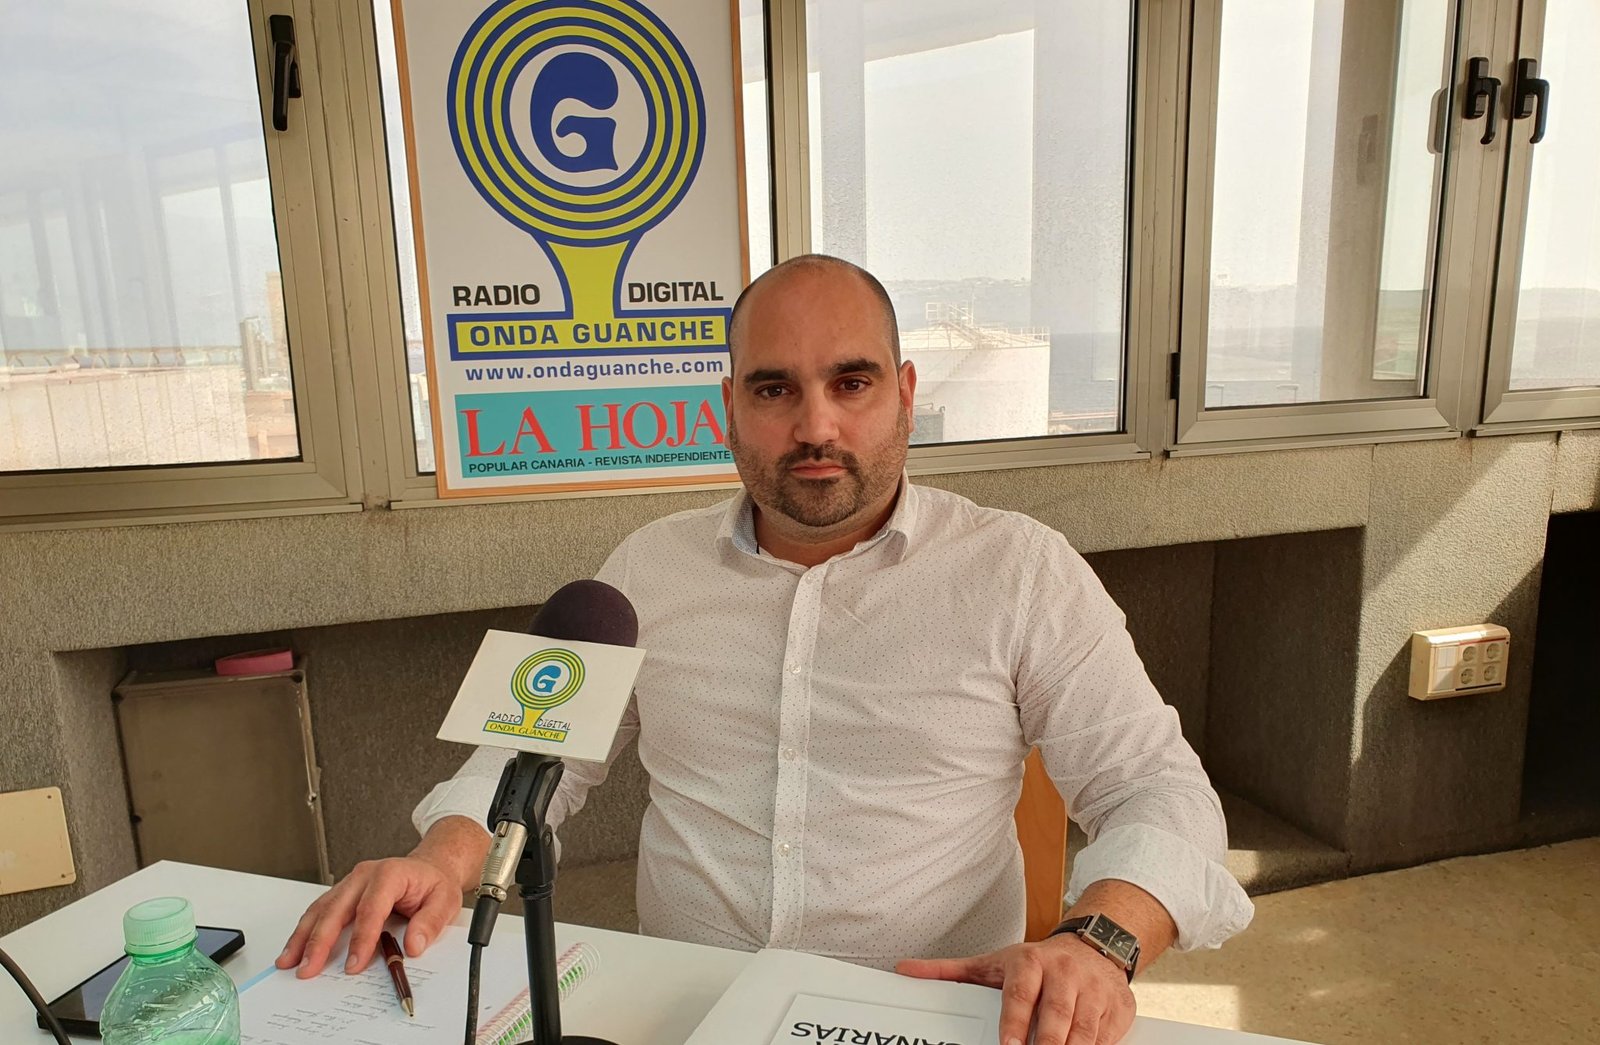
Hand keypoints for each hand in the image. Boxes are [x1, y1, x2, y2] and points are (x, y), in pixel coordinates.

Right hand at [275, 855, 462, 978]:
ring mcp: (350, 882)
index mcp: (390, 874)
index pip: (371, 908)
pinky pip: (320, 910)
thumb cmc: (434, 884)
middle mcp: (364, 875)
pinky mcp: (342, 892)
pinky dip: (305, 930)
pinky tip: (295, 948)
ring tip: (289, 962)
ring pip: (321, 909)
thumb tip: (413, 947)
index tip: (353, 965)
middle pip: (336, 908)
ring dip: (303, 936)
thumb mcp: (445, 901)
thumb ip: (430, 923)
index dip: (361, 939)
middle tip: (308, 969)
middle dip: (319, 941)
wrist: (429, 867)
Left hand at [897, 934, 1134, 1044]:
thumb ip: (950, 971)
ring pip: (1084, 1030)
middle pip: (1056, 1016)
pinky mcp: (1118, 1007)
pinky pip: (1106, 1037)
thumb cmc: (1039, 962)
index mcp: (1032, 962)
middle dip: (1046, 1043)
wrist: (1095, 945)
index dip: (1014, 1022)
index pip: (1021, 994)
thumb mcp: (995, 962)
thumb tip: (905, 970)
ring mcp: (1094, 991)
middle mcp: (1065, 974)